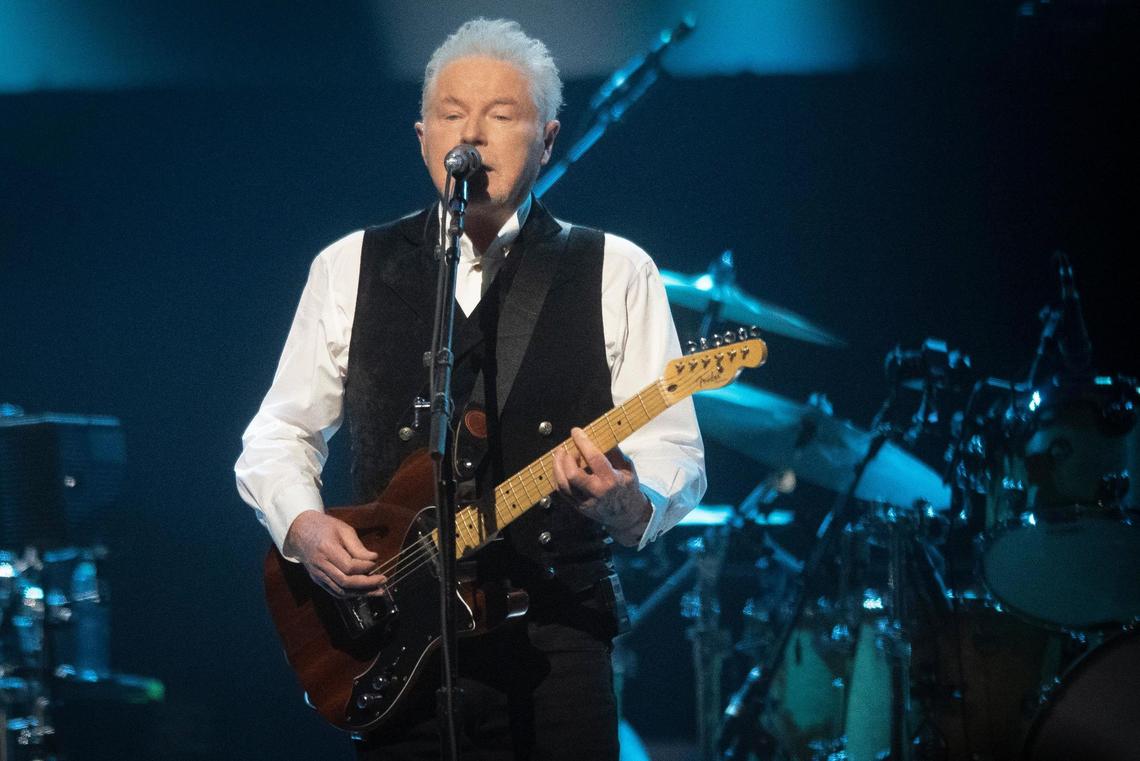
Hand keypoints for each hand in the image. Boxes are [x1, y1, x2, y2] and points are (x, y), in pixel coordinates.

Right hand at [283, 510, 386, 597]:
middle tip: (383, 580)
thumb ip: (358, 546)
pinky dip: (351, 594)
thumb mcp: (343, 529)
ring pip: (340, 591)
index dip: (365, 567)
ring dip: (361, 593)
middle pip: (345, 582)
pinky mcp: (317, 580)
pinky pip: (335, 592)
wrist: (299, 531)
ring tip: (378, 591)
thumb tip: (373, 559)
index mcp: (326, 549)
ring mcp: (317, 575)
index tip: (376, 561)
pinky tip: (363, 592)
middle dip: (367, 584)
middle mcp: (320, 565)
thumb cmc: (324, 527)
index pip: (348, 566)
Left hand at [551, 427, 651, 546]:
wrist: (626, 516)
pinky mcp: (578, 507)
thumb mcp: (627, 468)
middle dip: (566, 458)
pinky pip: (561, 491)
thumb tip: (600, 434)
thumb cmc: (627, 487)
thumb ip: (614, 452)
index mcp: (611, 480)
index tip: (576, 431)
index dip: (582, 442)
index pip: (594, 458)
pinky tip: (559, 467)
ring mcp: (585, 501)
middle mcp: (597, 492)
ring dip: (557, 466)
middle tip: (566, 448)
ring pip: (562, 484)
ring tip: (559, 455)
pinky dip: (557, 476)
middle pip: (573, 475)